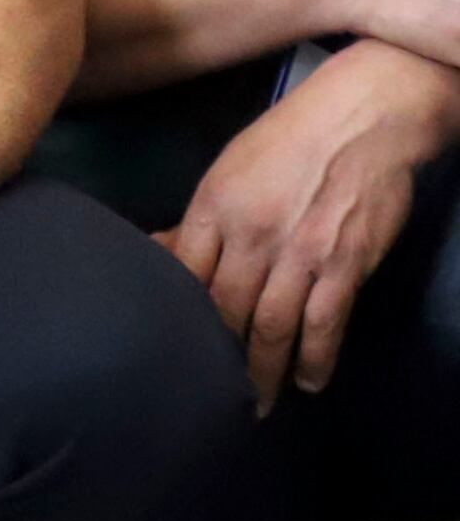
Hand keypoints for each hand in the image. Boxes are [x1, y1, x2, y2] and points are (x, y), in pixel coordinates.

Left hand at [166, 36, 459, 406]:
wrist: (363, 117)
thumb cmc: (288, 139)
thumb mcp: (227, 170)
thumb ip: (199, 219)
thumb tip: (158, 251)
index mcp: (212, 208)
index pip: (181, 274)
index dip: (172, 315)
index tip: (164, 347)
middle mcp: (250, 235)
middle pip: (222, 308)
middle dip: (214, 356)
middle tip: (207, 390)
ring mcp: (298, 253)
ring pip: (270, 326)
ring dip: (263, 371)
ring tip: (256, 403)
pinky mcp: (343, 264)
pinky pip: (324, 323)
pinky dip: (315, 359)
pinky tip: (308, 382)